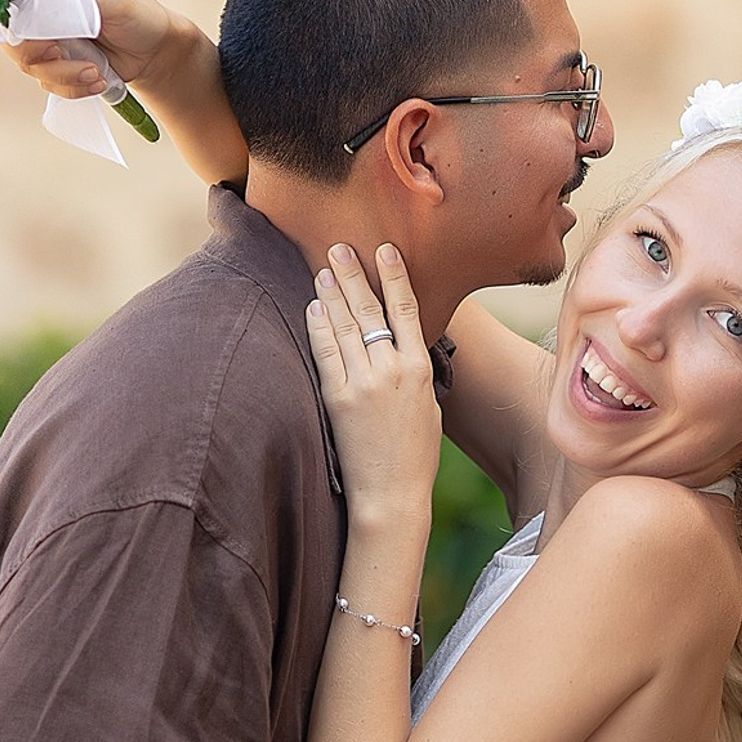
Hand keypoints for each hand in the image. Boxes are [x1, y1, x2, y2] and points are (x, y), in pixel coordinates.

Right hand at [2, 0, 183, 101]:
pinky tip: (96, 81)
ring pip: (28, 63)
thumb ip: (78, 2)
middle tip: (62, 55)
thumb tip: (43, 10)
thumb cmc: (141, 15)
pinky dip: (71, 87)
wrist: (157, 52)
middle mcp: (42, 7)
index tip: (46, 36)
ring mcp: (46, 37)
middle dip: (38, 54)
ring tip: (96, 73)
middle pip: (13, 34)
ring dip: (62, 74)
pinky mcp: (54, 64)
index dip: (19, 21)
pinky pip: (46, 82)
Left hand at [308, 245, 441, 531]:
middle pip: (369, 310)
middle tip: (340, 246)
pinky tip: (313, 307)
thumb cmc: (414, 455)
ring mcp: (363, 383)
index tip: (385, 249)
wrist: (392, 495)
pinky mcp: (338, 398)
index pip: (406, 309)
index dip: (394, 276)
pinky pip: (326, 353)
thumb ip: (414, 371)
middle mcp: (391, 370)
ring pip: (344, 326)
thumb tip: (401, 343)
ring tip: (324, 268)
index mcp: (420, 369)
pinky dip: (318, 327)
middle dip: (354, 274)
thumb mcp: (429, 407)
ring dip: (332, 293)